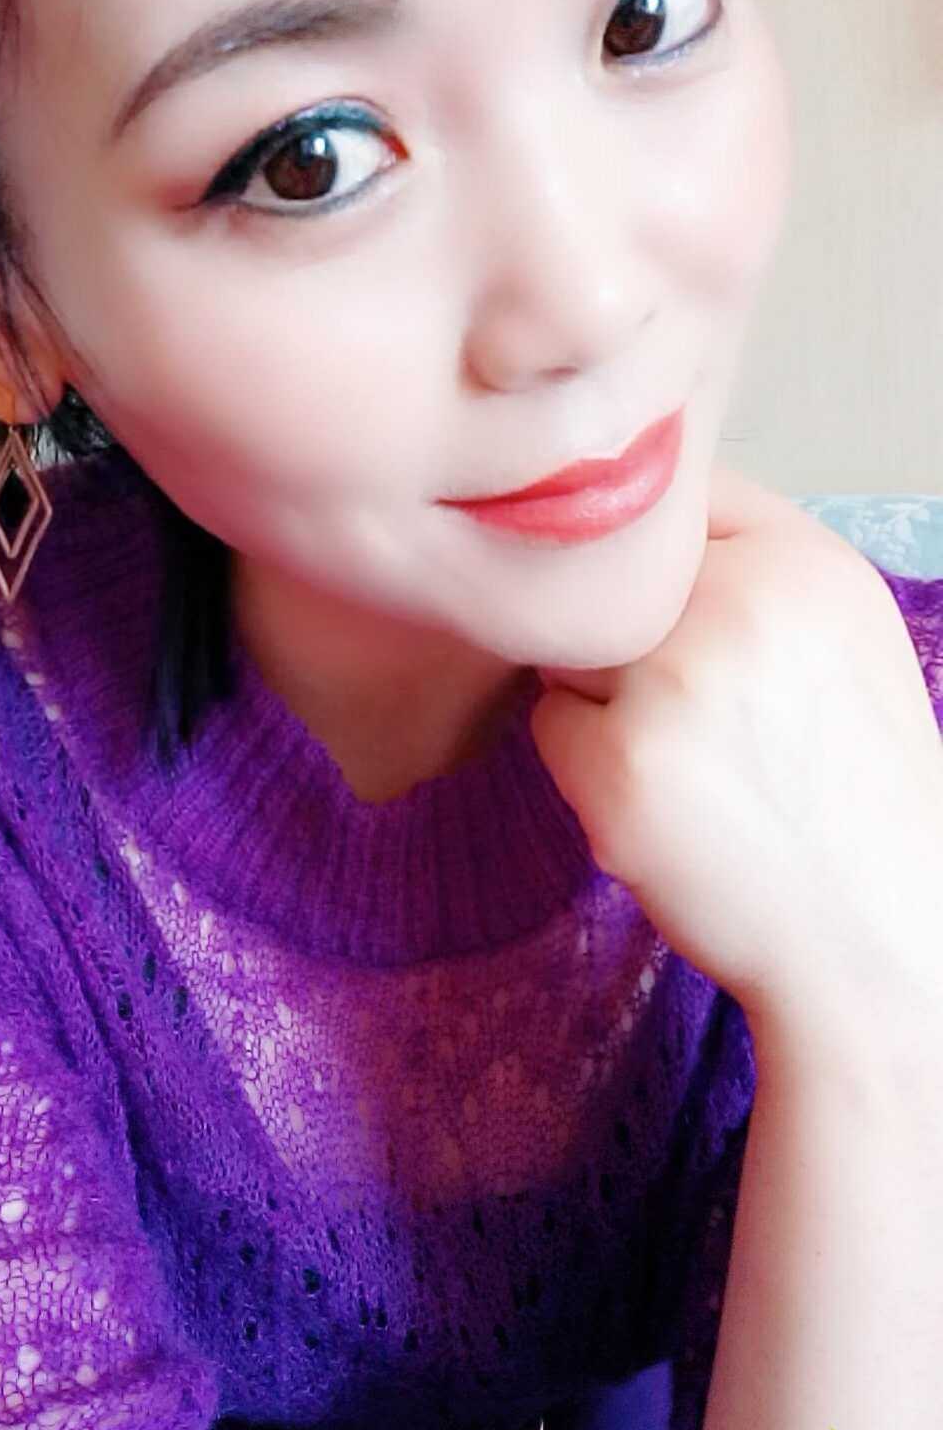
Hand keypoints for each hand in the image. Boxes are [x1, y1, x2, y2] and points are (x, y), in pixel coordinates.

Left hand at [528, 463, 942, 1049]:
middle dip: (628, 638)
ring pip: (571, 647)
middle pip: (609, 576)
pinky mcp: (619, 763)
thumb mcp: (844, 639)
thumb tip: (638, 527)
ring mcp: (674, 679)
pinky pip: (550, 727)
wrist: (879, 931)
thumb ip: (758, 569)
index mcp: (808, 561)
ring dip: (601, 700)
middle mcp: (742, 603)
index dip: (660, 562)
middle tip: (693, 713)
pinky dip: (586, 770)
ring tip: (686, 763)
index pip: (678, 498)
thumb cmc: (853, 791)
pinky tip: (661, 808)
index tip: (681, 620)